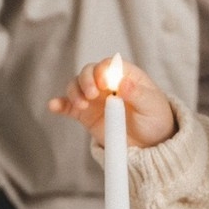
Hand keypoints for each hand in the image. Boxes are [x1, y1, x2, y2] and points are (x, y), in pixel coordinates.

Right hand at [48, 56, 176, 148]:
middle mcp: (106, 83)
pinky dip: (60, 105)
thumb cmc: (154, 118)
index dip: (103, 71)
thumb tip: (124, 82)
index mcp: (125, 74)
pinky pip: (69, 107)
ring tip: (81, 105)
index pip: (109, 65)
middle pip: (89, 72)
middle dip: (86, 80)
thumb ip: (138, 94)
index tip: (105, 84)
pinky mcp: (85, 114)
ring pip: (76, 86)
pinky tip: (53, 106)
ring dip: (74, 92)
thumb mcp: (151, 106)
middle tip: (91, 95)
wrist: (150, 143)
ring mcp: (94, 98)